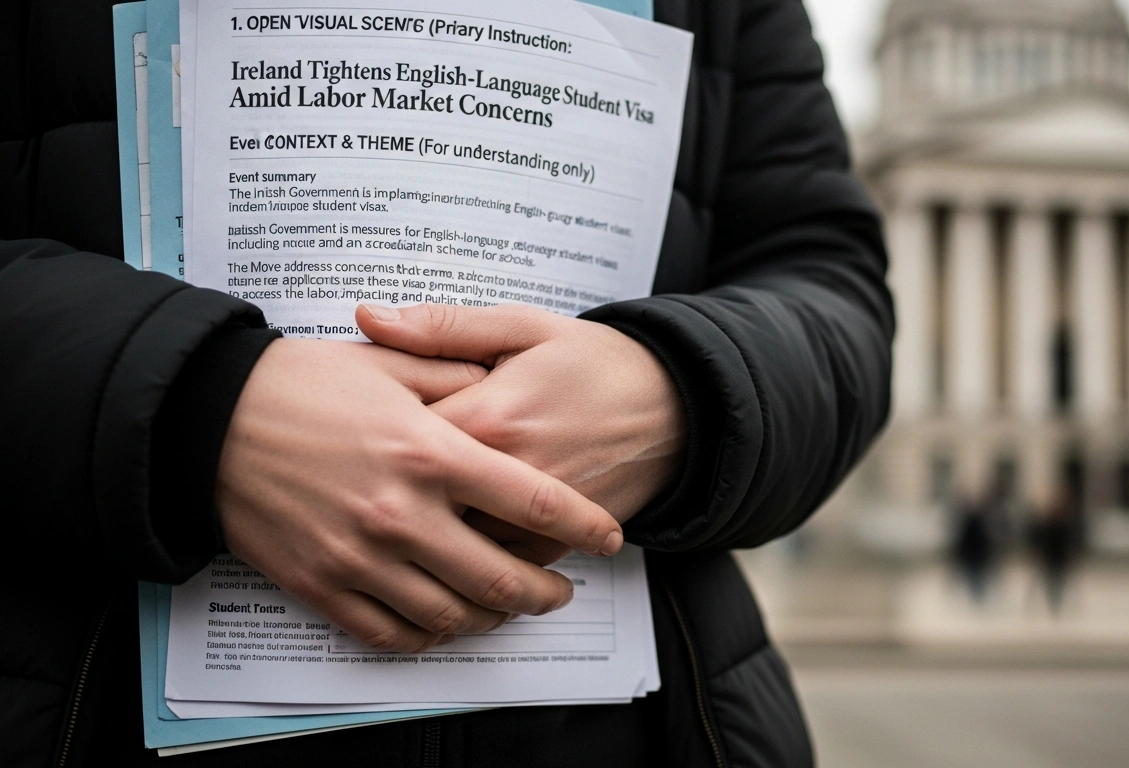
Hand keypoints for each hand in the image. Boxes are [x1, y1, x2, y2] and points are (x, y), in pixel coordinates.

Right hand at [216, 339, 624, 652]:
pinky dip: (430, 636)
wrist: (206, 419)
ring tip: (510, 607)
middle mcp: (402, 513)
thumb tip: (504, 386)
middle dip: (548, 592)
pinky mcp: (321, 584)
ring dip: (494, 618)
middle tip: (563, 592)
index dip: (584, 527)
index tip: (608, 539)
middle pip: (502, 576)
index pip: (535, 502)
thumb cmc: (302, 383)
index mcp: (431, 452)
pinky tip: (448, 622)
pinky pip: (390, 632)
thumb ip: (458, 373)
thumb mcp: (389, 363)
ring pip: (452, 614)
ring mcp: (360, 556)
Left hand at [357, 304, 686, 560]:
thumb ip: (442, 327)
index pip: (396, 438)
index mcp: (486, 413)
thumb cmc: (593, 361)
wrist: (676, 407)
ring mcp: (530, 517)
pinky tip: (437, 545)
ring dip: (416, 536)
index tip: (344, 431)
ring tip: (383, 519)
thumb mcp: (522, 327)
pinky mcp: (553, 544)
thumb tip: (367, 315)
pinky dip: (462, 561)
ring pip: (449, 545)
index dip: (363, 435)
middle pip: (414, 502)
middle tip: (355, 481)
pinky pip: (490, 566)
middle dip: (381, 495)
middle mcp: (505, 474)